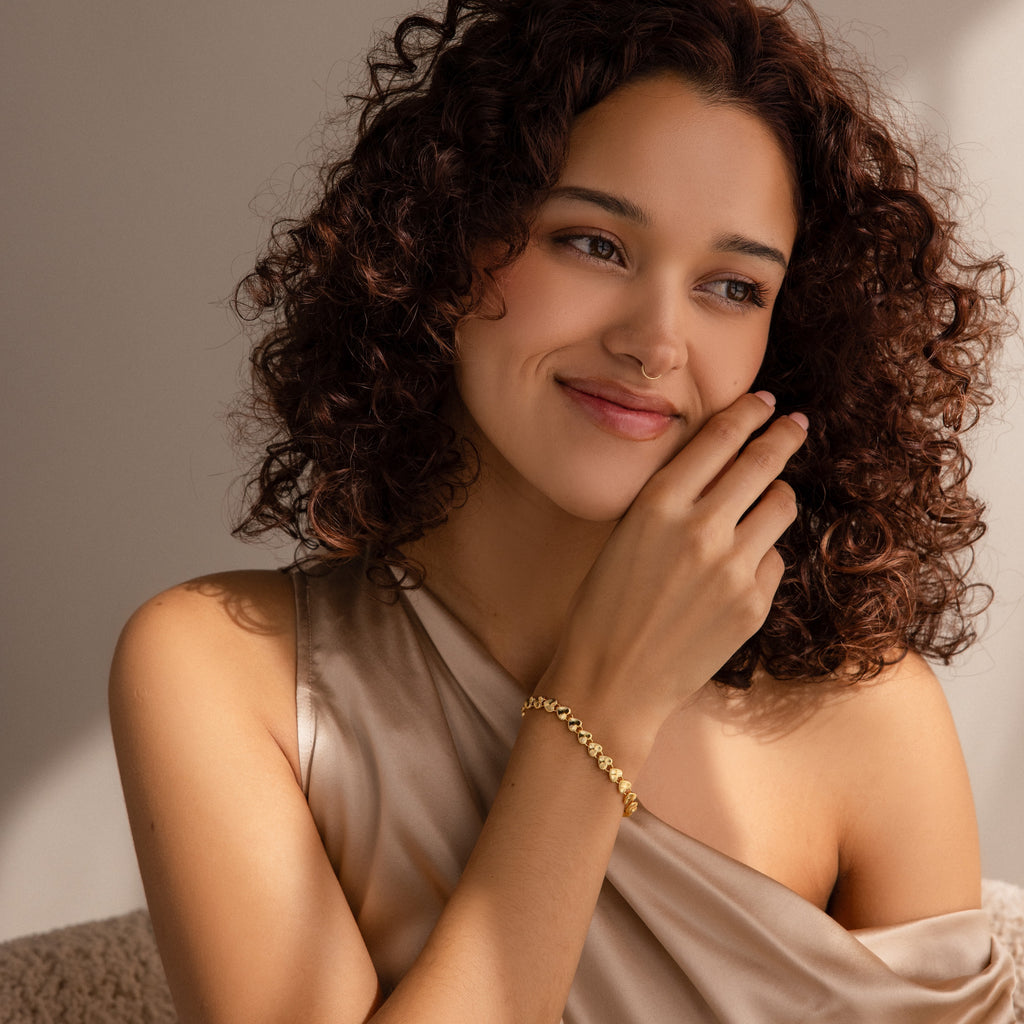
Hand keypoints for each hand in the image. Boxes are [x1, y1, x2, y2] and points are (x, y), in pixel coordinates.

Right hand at [544, 392, 806, 734]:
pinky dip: (759, 555)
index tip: (765, 402)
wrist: (612, 680)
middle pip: (763, 461)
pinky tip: (732, 573)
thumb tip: (722, 467)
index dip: (749, 412)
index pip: (720, 437)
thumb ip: (671, 498)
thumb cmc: (604, 605)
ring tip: (762, 504)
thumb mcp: (624, 535)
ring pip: (781, 505)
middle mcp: (701, 528)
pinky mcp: (753, 605)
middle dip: (784, 435)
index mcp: (658, 503)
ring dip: (775, 497)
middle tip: (795, 424)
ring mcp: (732, 568)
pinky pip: (773, 558)